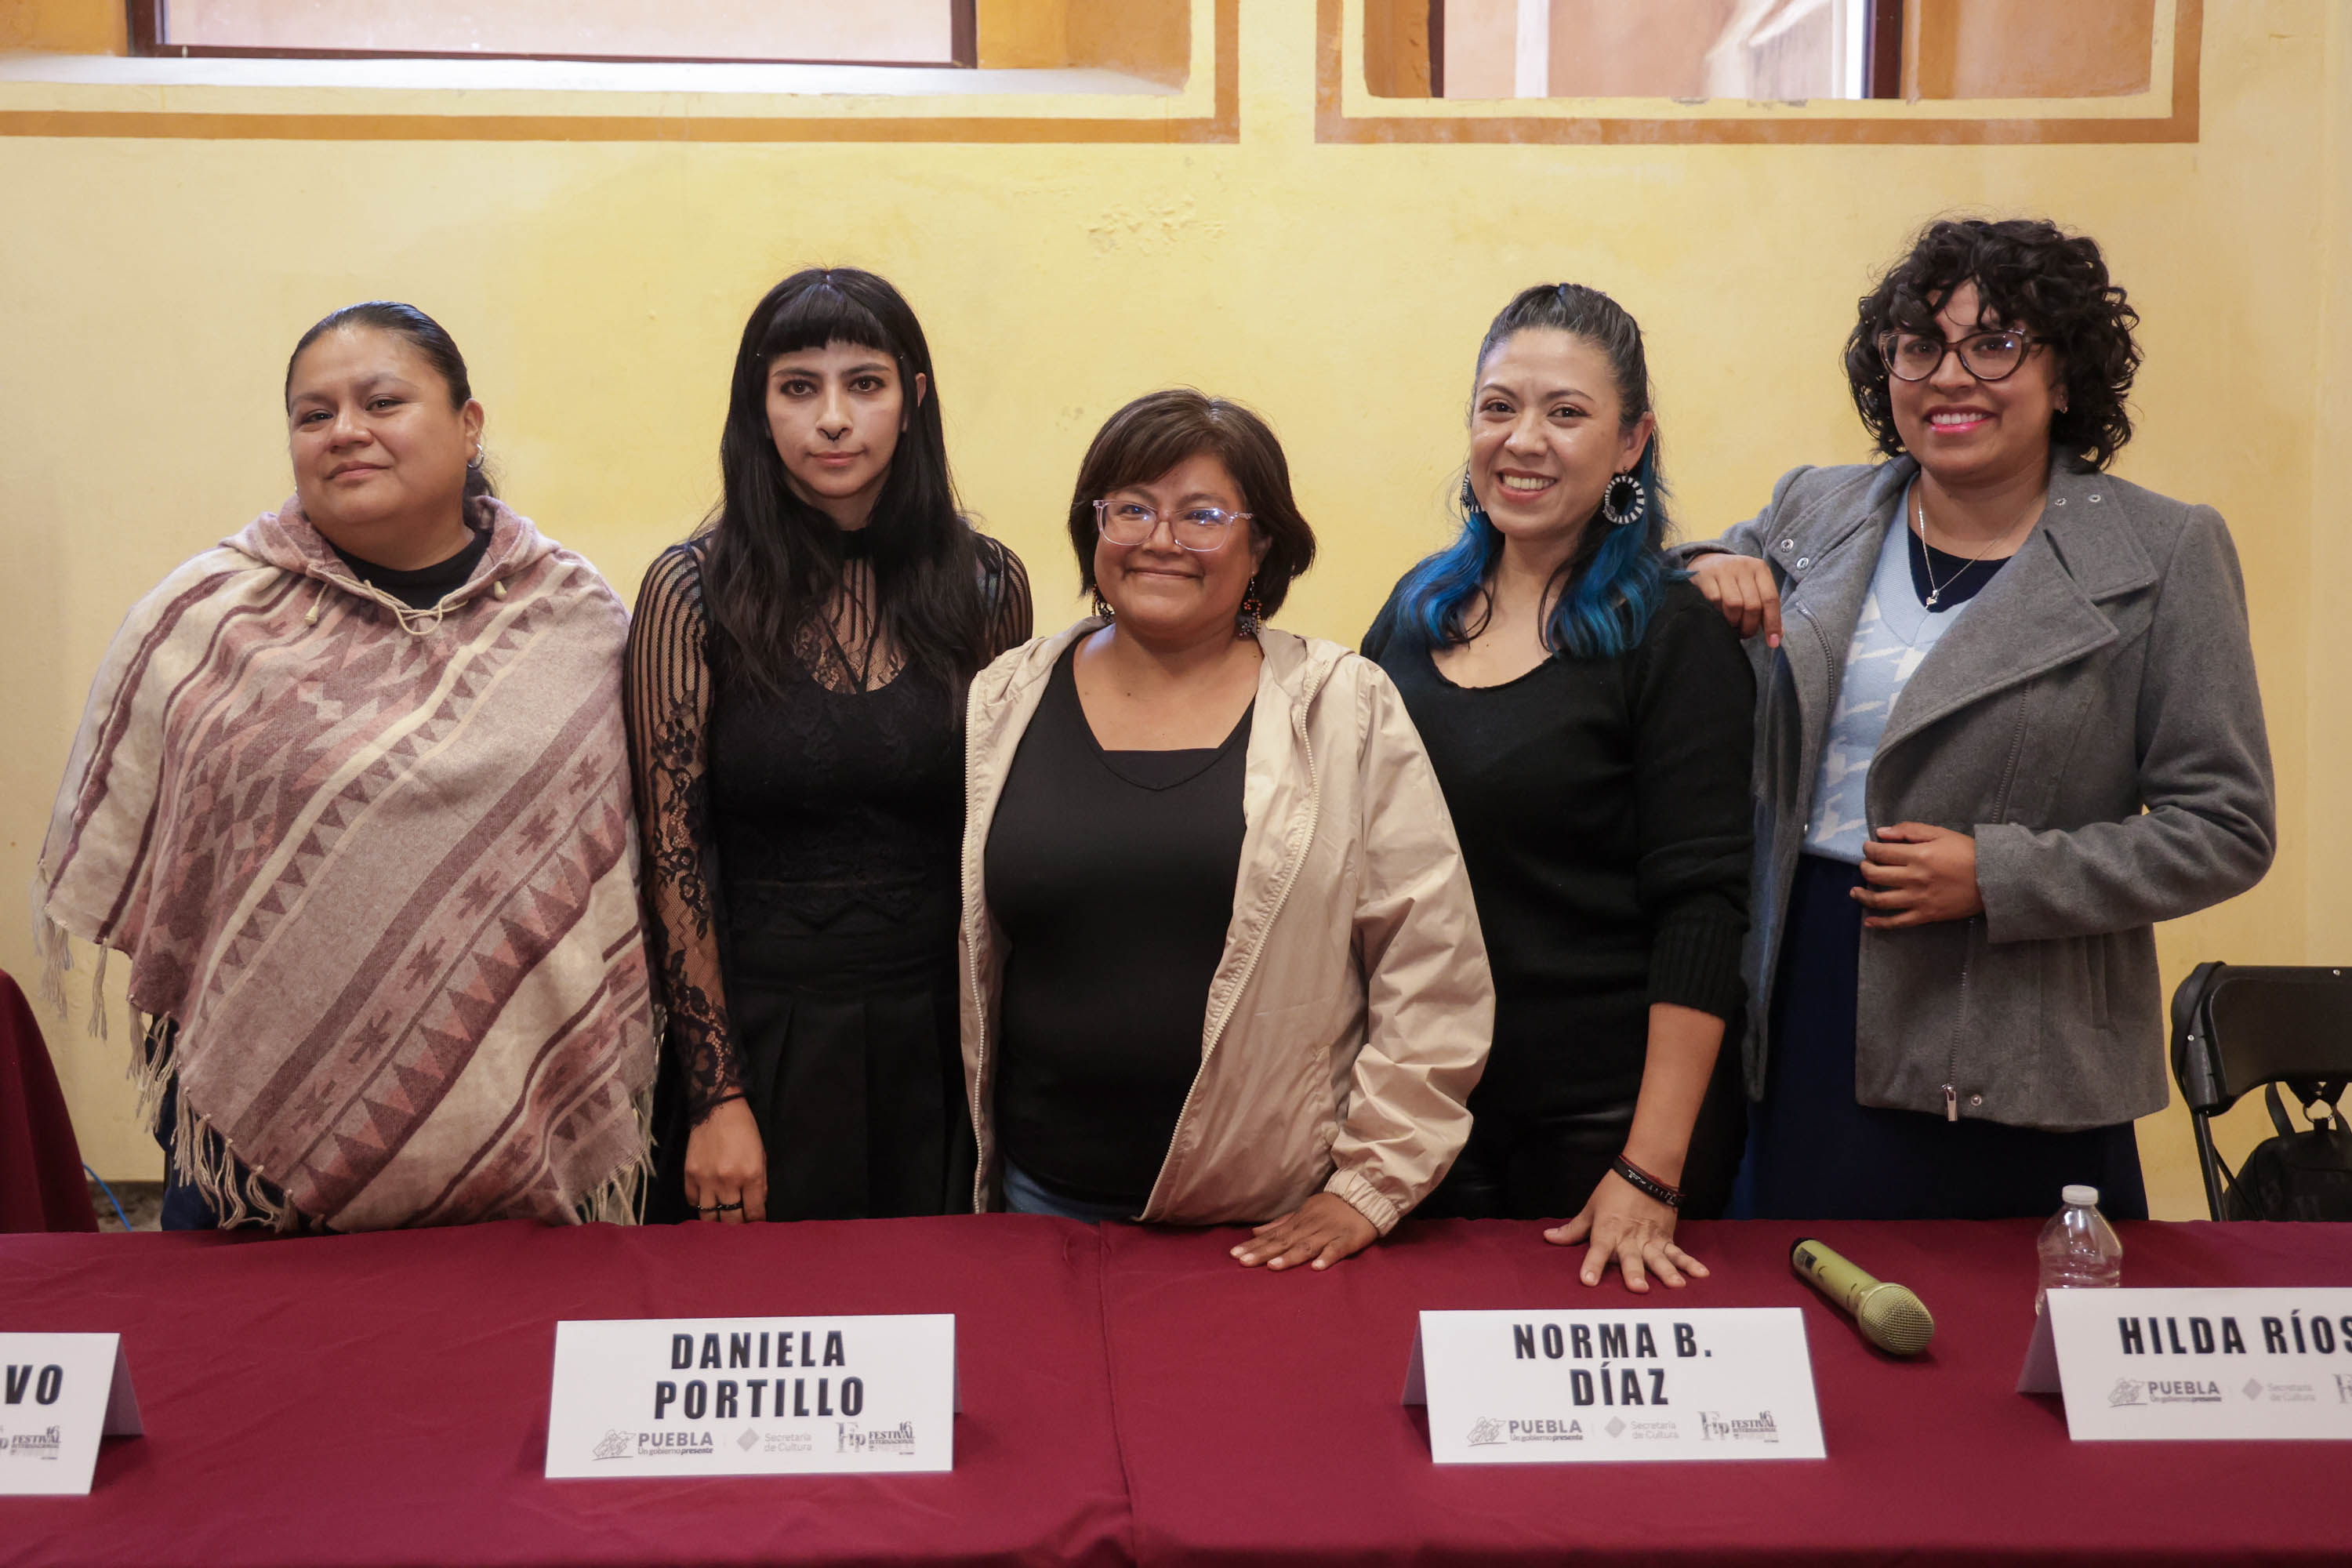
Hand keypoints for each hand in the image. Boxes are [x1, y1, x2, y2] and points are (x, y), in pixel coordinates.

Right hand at [683, 1097, 766, 1222]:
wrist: (718, 1110)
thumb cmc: (744, 1132)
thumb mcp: (761, 1156)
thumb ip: (760, 1185)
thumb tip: (756, 1207)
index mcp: (750, 1176)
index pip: (754, 1213)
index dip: (756, 1222)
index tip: (755, 1224)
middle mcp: (728, 1181)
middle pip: (731, 1220)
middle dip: (737, 1226)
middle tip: (738, 1226)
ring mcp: (706, 1179)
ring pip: (709, 1217)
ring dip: (716, 1221)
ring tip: (721, 1220)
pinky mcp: (689, 1175)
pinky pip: (693, 1202)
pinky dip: (700, 1205)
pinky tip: (708, 1201)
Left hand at [1232, 1192, 1377, 1271]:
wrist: (1365, 1195)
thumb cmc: (1331, 1207)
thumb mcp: (1303, 1212)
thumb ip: (1280, 1224)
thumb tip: (1255, 1232)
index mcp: (1299, 1222)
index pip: (1273, 1236)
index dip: (1254, 1245)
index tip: (1234, 1255)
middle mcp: (1310, 1227)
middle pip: (1284, 1242)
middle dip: (1263, 1253)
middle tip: (1243, 1262)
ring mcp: (1329, 1233)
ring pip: (1307, 1246)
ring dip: (1290, 1257)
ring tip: (1273, 1267)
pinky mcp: (1348, 1239)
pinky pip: (1336, 1249)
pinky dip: (1327, 1258)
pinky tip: (1317, 1268)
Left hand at [1544, 1171, 1707, 1292]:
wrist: (1645, 1170)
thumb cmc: (1614, 1190)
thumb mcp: (1590, 1208)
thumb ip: (1573, 1229)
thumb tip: (1549, 1238)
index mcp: (1607, 1231)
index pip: (1597, 1250)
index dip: (1592, 1265)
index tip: (1588, 1281)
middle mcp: (1630, 1238)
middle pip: (1632, 1258)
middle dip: (1635, 1273)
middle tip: (1638, 1289)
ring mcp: (1650, 1239)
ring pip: (1659, 1258)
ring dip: (1667, 1272)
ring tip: (1676, 1286)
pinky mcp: (1666, 1237)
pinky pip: (1679, 1252)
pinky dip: (1690, 1263)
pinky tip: (1702, 1274)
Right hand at [1688, 551, 1780, 647]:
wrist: (1705, 562)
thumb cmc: (1734, 581)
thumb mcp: (1753, 588)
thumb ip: (1765, 609)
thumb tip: (1777, 635)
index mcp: (1760, 569)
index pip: (1771, 599)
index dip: (1772, 623)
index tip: (1772, 643)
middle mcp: (1743, 566)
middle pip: (1753, 604)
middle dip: (1750, 626)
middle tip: (1745, 633)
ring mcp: (1723, 569)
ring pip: (1734, 604)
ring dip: (1733, 622)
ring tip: (1732, 626)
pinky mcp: (1705, 576)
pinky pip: (1714, 601)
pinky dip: (1717, 614)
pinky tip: (1717, 616)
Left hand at [1855, 822, 1983, 928]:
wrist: (1994, 879)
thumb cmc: (1968, 853)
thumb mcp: (1940, 833)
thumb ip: (1909, 830)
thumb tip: (1881, 833)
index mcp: (1917, 855)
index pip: (1880, 853)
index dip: (1869, 849)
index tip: (1868, 848)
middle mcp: (1913, 878)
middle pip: (1876, 875)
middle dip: (1864, 868)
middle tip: (1865, 866)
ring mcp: (1918, 899)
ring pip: (1880, 900)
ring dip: (1863, 895)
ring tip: (1855, 891)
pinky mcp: (1925, 915)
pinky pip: (1897, 922)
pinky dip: (1880, 923)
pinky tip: (1868, 921)